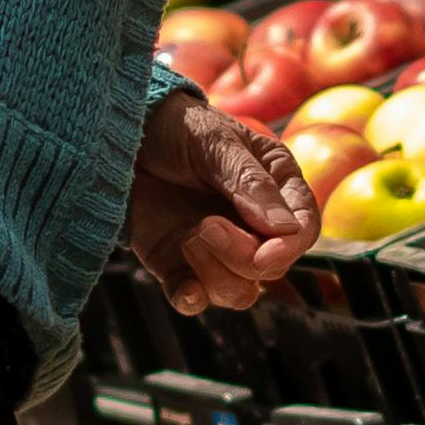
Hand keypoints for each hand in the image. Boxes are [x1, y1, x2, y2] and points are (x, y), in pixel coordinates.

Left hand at [126, 87, 310, 317]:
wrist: (121, 133)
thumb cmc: (177, 125)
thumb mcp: (215, 141)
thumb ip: (249, 182)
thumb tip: (286, 230)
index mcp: (276, 184)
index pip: (303, 228)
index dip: (288, 248)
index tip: (263, 254)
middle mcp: (254, 223)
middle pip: (272, 266)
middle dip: (242, 257)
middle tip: (205, 226)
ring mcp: (218, 248)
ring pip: (240, 292)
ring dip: (216, 275)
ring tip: (187, 237)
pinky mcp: (180, 265)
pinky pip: (196, 299)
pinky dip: (192, 299)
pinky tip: (184, 287)